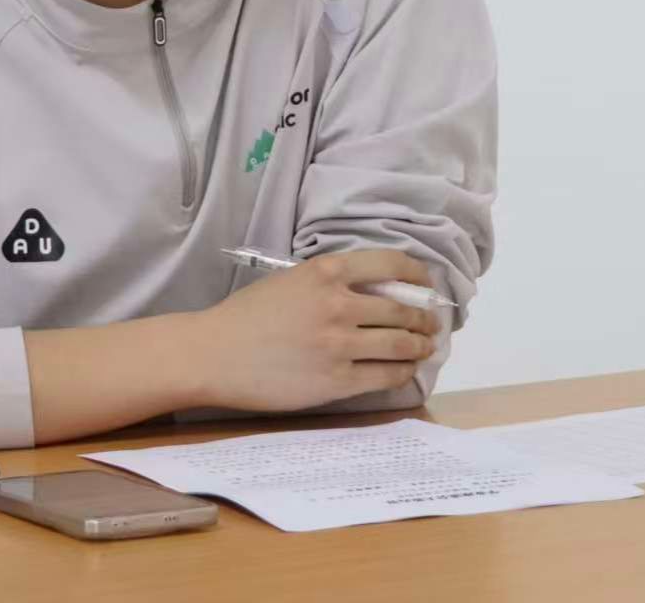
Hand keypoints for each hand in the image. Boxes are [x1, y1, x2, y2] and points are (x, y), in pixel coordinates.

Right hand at [192, 249, 441, 412]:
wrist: (214, 354)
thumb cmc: (247, 315)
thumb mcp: (291, 281)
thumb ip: (331, 282)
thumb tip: (376, 292)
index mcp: (326, 272)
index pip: (391, 264)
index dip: (417, 275)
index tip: (426, 284)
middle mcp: (338, 304)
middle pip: (402, 309)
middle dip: (424, 318)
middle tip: (430, 324)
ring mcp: (339, 344)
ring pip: (400, 344)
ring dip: (420, 346)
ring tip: (423, 348)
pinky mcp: (336, 380)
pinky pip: (384, 375)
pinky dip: (402, 372)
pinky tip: (404, 370)